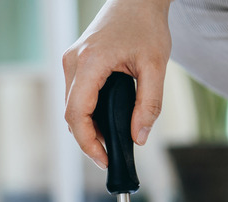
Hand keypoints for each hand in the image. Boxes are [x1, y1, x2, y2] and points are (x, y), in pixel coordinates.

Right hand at [63, 0, 171, 168]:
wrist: (137, 0)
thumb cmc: (146, 26)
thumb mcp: (156, 66)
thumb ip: (149, 104)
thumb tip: (140, 138)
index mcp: (90, 62)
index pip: (77, 114)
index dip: (88, 143)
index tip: (104, 159)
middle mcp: (73, 62)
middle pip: (71, 114)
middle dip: (88, 140)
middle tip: (111, 156)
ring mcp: (71, 61)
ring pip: (71, 107)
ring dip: (88, 128)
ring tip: (111, 143)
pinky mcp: (76, 62)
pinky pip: (75, 96)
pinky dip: (88, 114)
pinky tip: (106, 124)